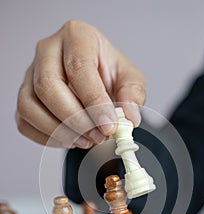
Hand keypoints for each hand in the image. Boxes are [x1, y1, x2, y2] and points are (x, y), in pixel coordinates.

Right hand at [16, 20, 145, 147]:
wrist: (94, 79)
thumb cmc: (107, 73)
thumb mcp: (129, 77)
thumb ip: (133, 94)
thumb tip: (129, 116)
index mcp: (77, 36)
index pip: (78, 67)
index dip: (94, 101)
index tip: (108, 124)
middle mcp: (48, 51)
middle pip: (48, 86)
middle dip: (75, 119)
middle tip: (98, 136)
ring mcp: (31, 74)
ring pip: (30, 106)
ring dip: (60, 131)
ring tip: (86, 140)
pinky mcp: (24, 97)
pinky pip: (25, 122)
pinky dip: (47, 138)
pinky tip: (70, 139)